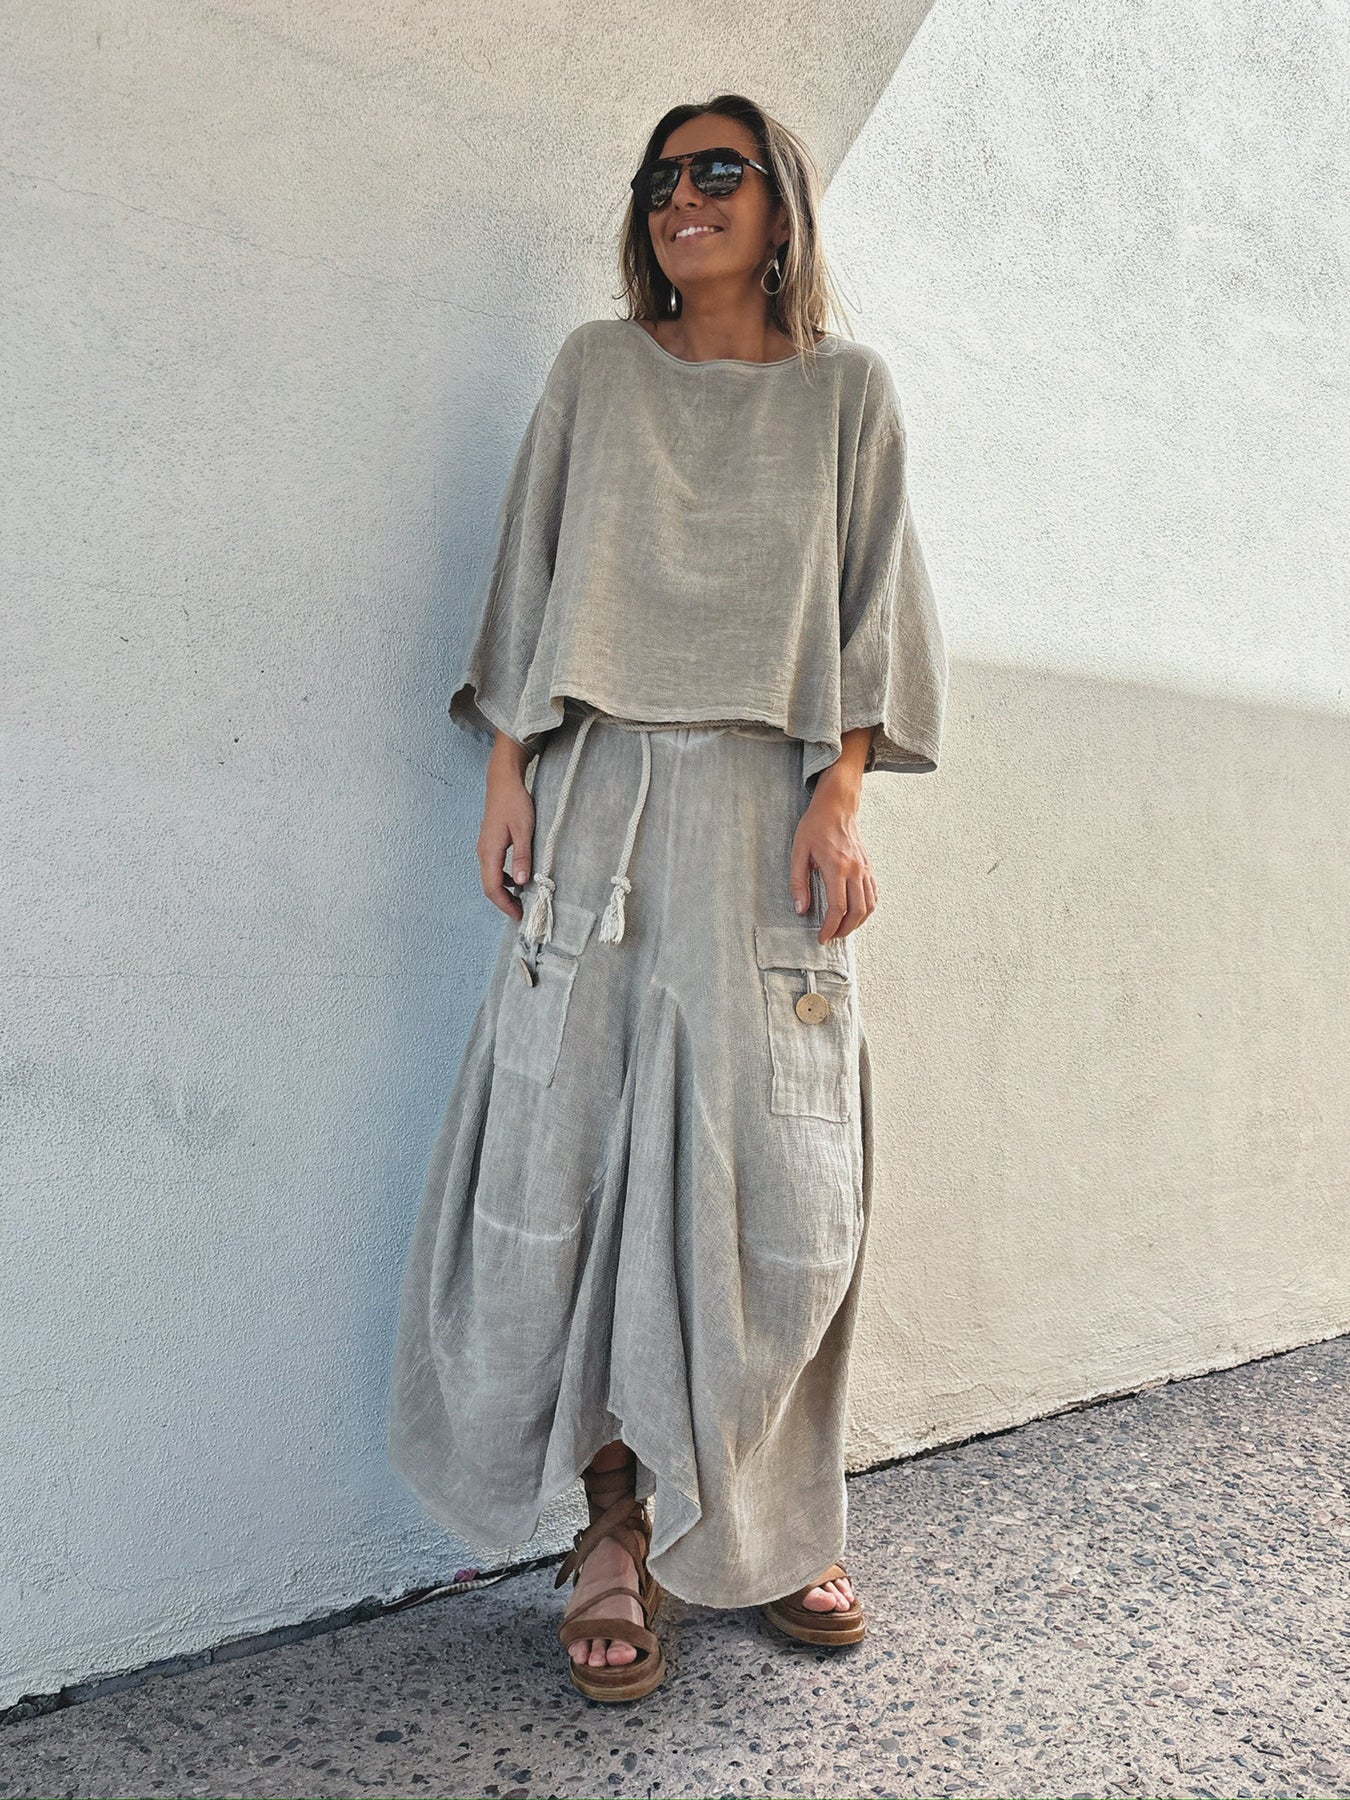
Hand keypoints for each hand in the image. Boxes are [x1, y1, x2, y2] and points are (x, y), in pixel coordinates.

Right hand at [478, 732, 534, 920]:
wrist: (503, 782)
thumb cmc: (515, 803)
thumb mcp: (524, 829)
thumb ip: (522, 856)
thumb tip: (521, 882)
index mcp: (489, 851)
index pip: (492, 887)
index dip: (505, 904)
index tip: (519, 915)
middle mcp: (483, 853)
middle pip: (489, 886)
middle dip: (504, 902)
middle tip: (522, 912)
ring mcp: (484, 849)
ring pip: (491, 878)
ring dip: (504, 892)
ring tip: (521, 899)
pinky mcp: (489, 844)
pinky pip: (493, 868)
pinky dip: (504, 879)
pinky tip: (518, 879)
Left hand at [789, 727, 876, 942]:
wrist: (837, 806)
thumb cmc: (815, 827)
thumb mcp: (798, 852)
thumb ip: (798, 883)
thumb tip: (801, 910)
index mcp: (836, 867)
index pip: (838, 907)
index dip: (830, 927)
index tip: (822, 938)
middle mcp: (854, 870)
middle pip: (857, 911)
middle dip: (845, 930)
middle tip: (831, 937)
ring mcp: (864, 868)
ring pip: (869, 905)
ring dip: (858, 923)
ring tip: (843, 929)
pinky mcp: (868, 866)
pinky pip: (873, 894)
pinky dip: (867, 909)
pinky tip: (856, 914)